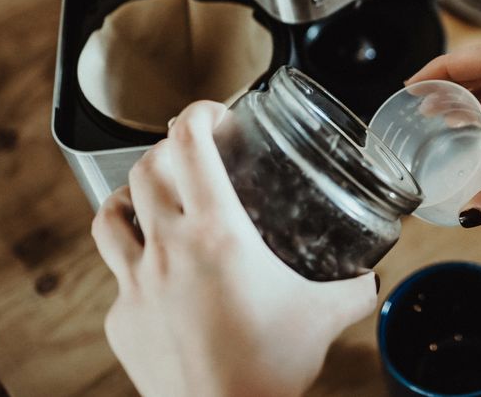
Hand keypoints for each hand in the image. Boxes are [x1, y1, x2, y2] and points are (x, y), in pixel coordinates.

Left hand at [91, 101, 376, 396]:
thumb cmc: (270, 367)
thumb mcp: (324, 316)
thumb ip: (352, 288)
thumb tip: (370, 278)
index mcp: (217, 233)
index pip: (189, 145)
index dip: (197, 115)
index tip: (213, 113)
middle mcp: (168, 249)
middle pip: (144, 170)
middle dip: (167, 151)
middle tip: (191, 155)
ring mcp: (134, 285)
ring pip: (109, 216)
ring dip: (130, 197)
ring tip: (151, 201)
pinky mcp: (120, 320)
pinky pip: (117, 278)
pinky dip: (134, 266)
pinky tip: (160, 280)